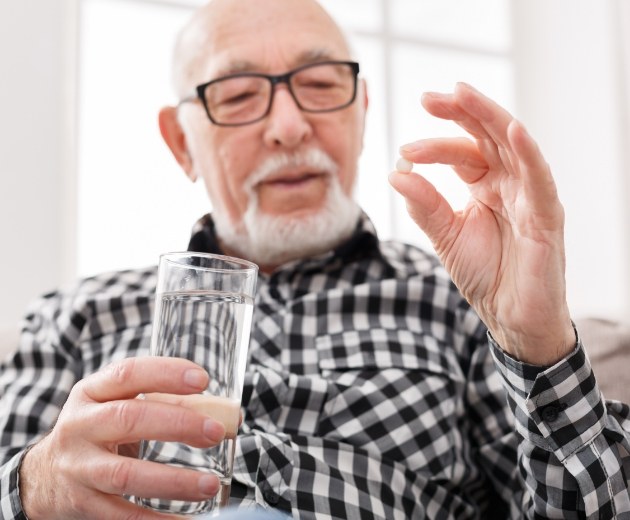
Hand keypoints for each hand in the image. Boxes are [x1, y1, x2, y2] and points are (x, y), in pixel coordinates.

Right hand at [19, 357, 226, 518]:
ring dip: (172, 481)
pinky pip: (120, 516)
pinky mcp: (82, 504)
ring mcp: (78, 467)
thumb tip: (228, 415)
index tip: (202, 380)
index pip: (128, 374)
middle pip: (128, 419)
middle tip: (215, 431)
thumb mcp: (117, 405)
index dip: (165, 374)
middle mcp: (80, 426)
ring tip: (210, 485)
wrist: (43, 475)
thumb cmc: (99, 430)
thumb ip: (166, 403)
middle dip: (177, 424)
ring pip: (125, 474)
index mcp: (92, 392)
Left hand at [389, 82, 574, 364]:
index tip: (404, 152)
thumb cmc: (486, 275)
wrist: (510, 318)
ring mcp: (530, 197)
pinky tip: (512, 131)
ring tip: (462, 95)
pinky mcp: (547, 217)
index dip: (434, 147)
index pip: (462, 153)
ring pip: (513, 146)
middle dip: (461, 113)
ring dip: (489, 118)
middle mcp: (510, 184)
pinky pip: (540, 179)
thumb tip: (396, 173)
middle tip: (429, 97)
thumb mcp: (446, 237)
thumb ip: (425, 206)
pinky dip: (528, 154)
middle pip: (488, 136)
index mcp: (486, 187)